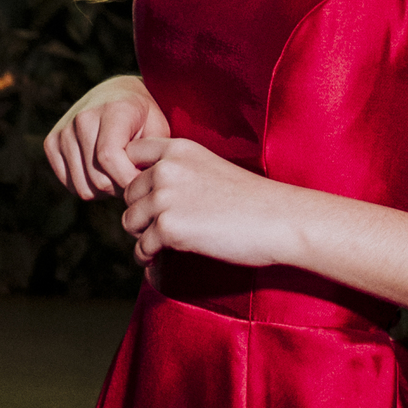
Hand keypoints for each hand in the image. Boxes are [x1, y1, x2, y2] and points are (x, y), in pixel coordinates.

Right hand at [44, 76, 169, 199]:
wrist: (119, 95)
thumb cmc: (145, 116)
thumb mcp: (158, 130)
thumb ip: (150, 156)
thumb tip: (140, 185)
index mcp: (112, 110)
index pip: (108, 157)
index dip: (128, 179)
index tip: (143, 182)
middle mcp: (82, 118)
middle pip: (96, 178)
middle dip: (120, 188)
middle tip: (134, 179)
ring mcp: (63, 131)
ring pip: (82, 187)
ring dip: (104, 190)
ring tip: (120, 175)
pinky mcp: (51, 143)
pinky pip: (70, 185)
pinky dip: (88, 186)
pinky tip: (103, 172)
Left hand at [121, 135, 295, 268]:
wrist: (278, 220)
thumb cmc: (250, 199)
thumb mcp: (210, 167)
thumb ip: (178, 171)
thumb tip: (145, 192)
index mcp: (179, 148)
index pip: (131, 153)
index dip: (134, 175)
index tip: (147, 194)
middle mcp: (167, 168)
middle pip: (128, 193)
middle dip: (141, 211)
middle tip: (161, 225)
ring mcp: (165, 197)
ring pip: (130, 221)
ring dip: (143, 235)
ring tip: (161, 243)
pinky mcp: (168, 228)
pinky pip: (141, 248)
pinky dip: (148, 257)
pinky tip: (160, 259)